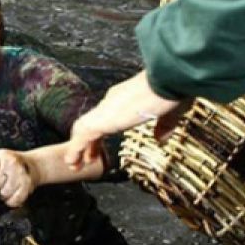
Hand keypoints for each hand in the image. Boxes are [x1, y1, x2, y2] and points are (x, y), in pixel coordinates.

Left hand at [0, 149, 35, 207]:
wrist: (35, 164)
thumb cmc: (13, 163)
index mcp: (1, 155)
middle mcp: (11, 164)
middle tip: (1, 184)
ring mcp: (20, 175)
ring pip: (3, 194)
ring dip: (3, 195)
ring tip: (7, 189)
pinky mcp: (27, 186)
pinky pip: (13, 201)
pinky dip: (11, 201)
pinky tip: (13, 194)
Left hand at [63, 71, 187, 170]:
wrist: (167, 80)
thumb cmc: (171, 92)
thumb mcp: (169, 113)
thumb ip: (163, 126)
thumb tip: (161, 139)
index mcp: (125, 99)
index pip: (107, 117)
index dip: (102, 133)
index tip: (101, 146)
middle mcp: (112, 102)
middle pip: (93, 124)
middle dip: (88, 143)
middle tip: (88, 159)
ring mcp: (105, 110)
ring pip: (83, 130)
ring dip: (77, 148)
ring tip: (74, 165)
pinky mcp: (102, 120)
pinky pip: (82, 137)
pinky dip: (75, 150)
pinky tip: (72, 163)